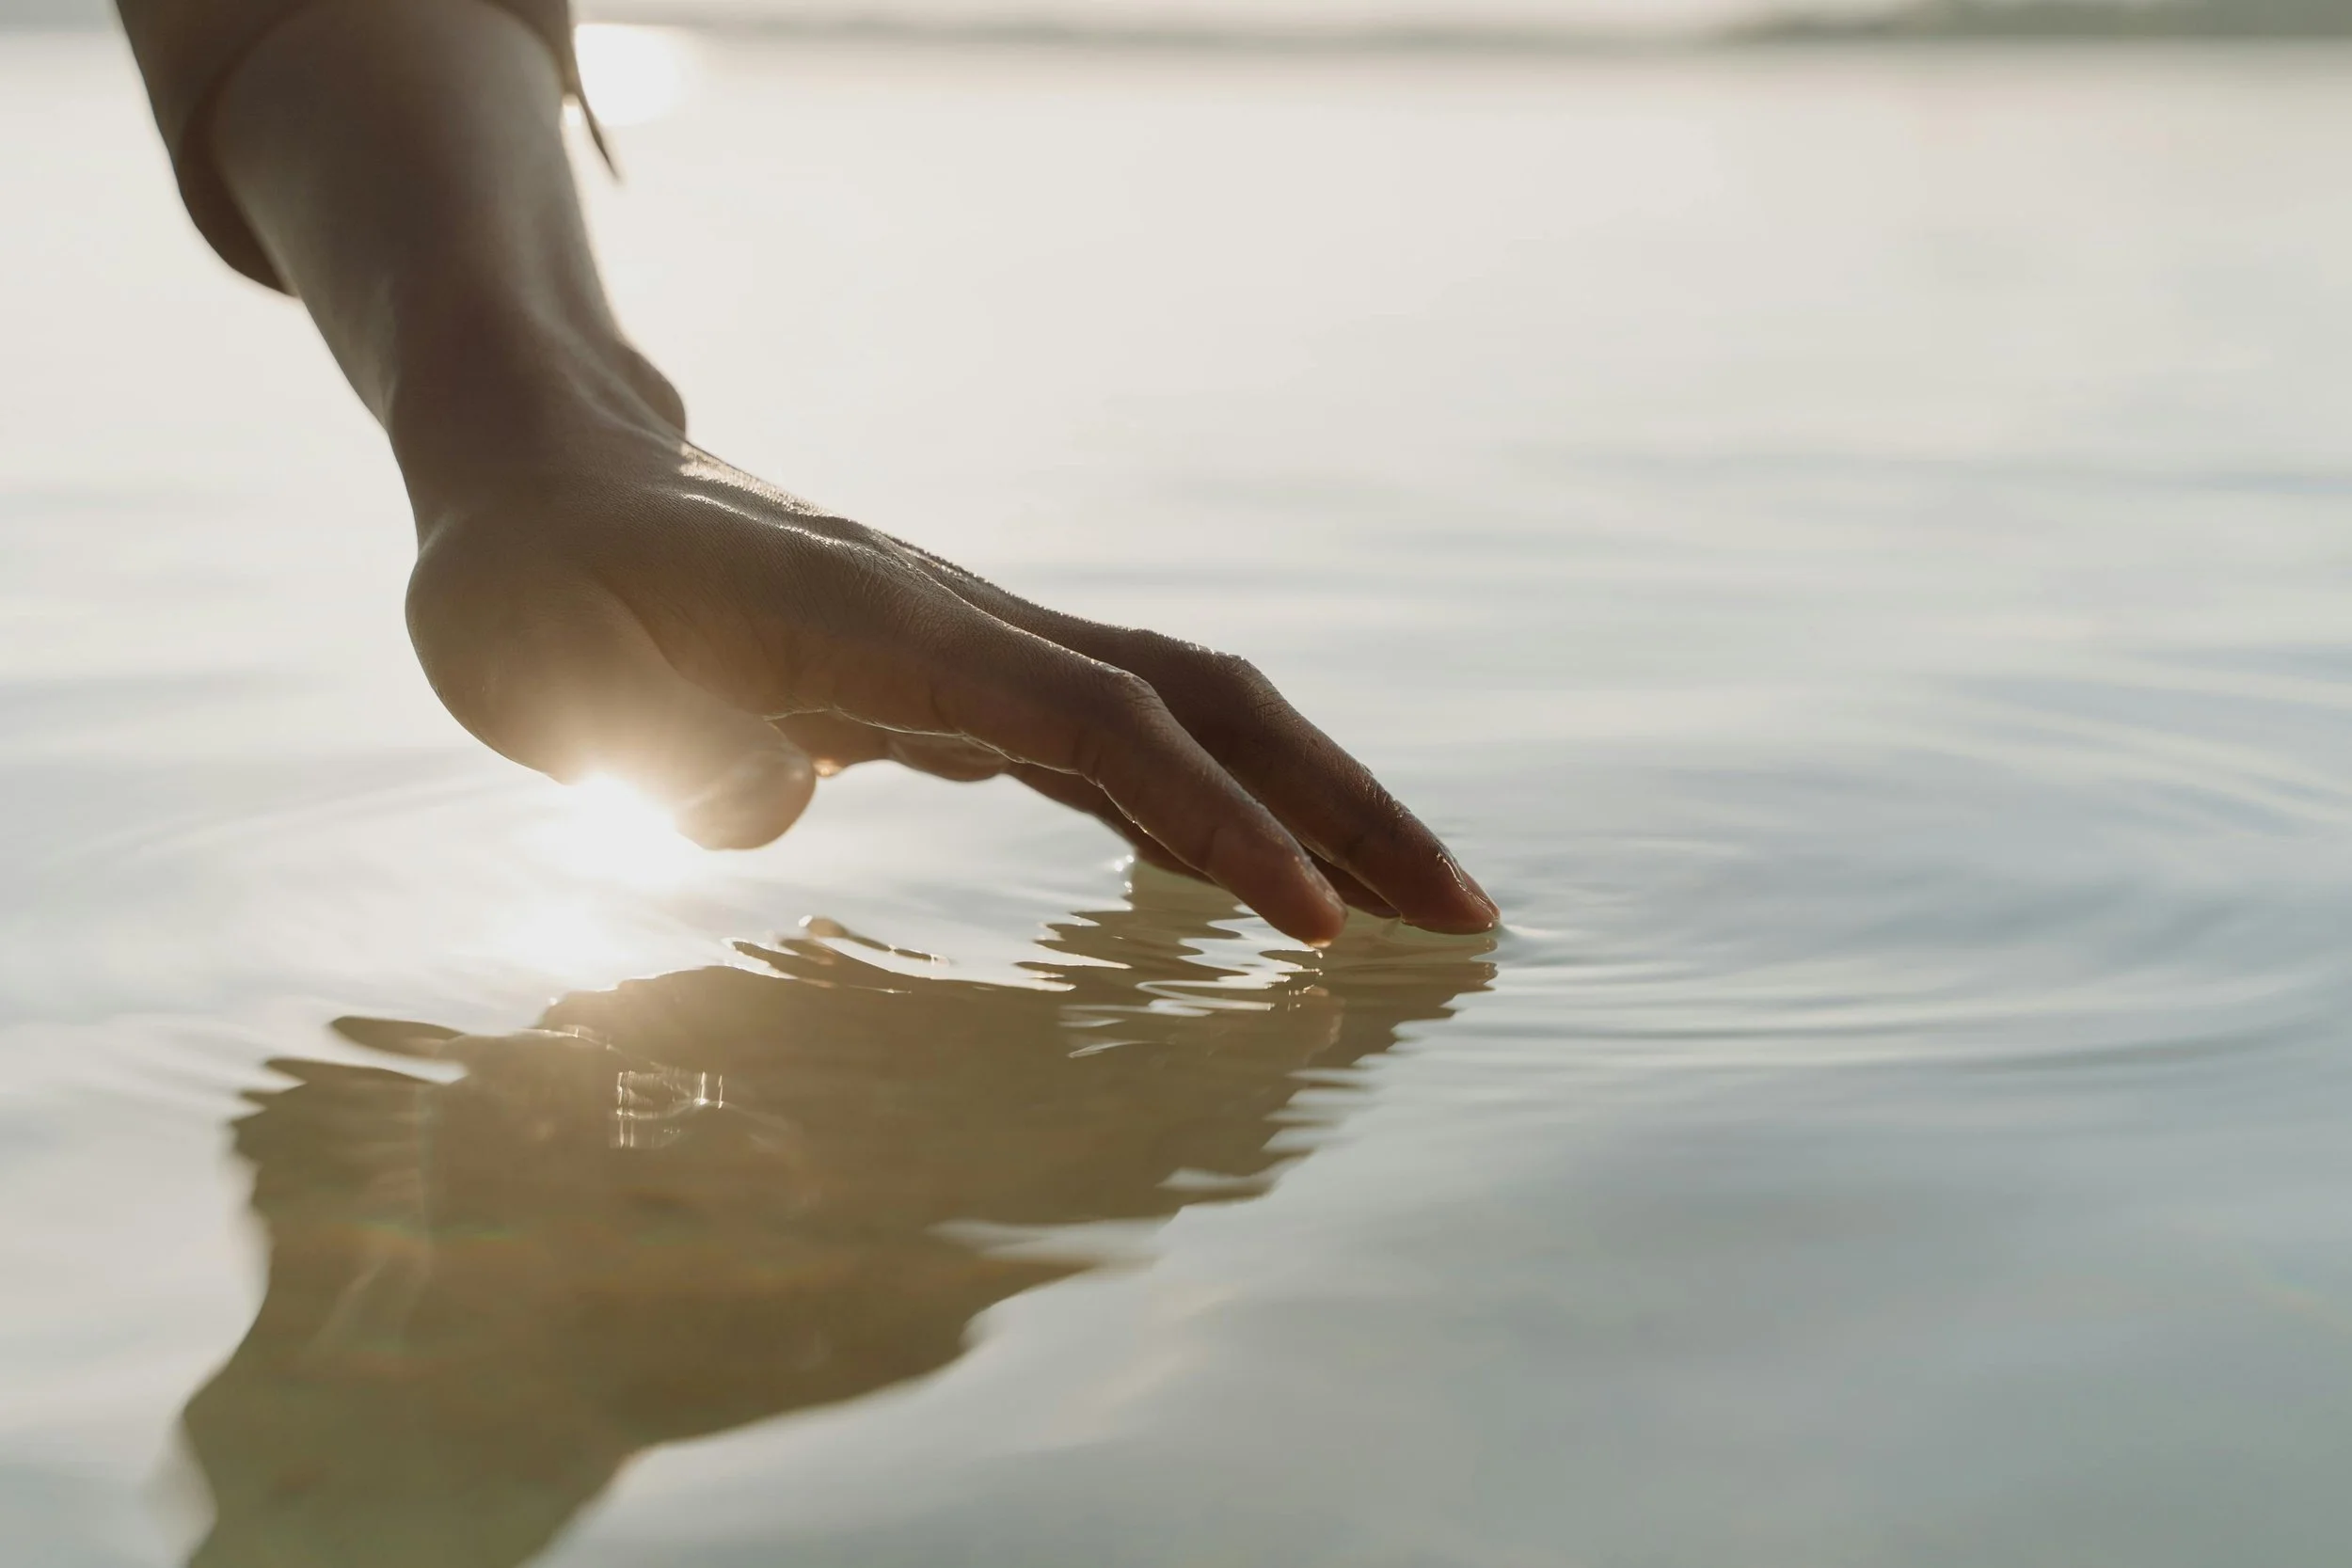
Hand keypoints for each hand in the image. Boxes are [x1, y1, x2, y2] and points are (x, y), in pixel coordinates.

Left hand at [405, 439, 1498, 946]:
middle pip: (1206, 701)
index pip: (1095, 724)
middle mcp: (966, 622)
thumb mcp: (535, 667)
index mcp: (883, 622)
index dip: (1212, 822)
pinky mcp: (967, 682)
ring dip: (1313, 804)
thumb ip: (655, 745)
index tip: (1308, 930)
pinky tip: (1268, 885)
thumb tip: (770, 802)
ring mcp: (979, 646)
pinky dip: (1216, 815)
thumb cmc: (531, 582)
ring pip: (1193, 714)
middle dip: (1343, 805)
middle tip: (1465, 918)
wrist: (551, 482)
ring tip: (1415, 911)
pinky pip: (1129, 748)